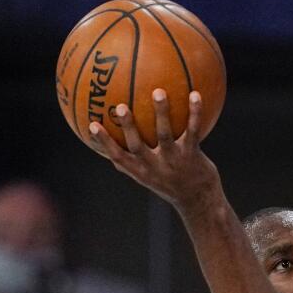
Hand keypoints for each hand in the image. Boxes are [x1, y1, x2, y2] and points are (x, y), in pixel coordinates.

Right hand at [90, 89, 219, 209]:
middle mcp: (155, 167)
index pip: (118, 157)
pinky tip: (195, 95)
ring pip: (165, 135)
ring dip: (161, 113)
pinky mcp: (193, 156)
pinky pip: (193, 131)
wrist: (200, 201)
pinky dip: (195, 113)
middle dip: (128, 127)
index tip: (92, 124)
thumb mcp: (148, 178)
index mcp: (141, 171)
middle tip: (120, 106)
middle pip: (138, 146)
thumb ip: (129, 164)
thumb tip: (105, 150)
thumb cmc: (171, 185)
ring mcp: (174, 161)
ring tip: (158, 92)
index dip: (105, 142)